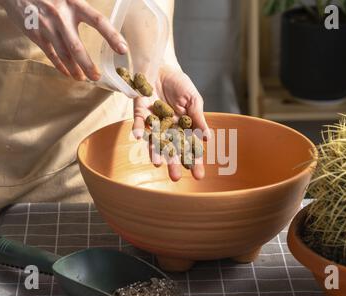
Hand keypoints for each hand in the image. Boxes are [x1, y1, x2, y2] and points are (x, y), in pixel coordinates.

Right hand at [0, 0, 127, 80]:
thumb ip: (82, 9)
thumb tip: (103, 23)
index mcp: (74, 3)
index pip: (98, 21)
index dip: (112, 35)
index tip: (123, 49)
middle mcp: (61, 16)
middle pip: (77, 47)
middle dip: (88, 65)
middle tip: (96, 77)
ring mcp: (46, 27)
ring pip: (64, 54)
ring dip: (75, 69)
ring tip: (83, 78)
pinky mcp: (35, 34)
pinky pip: (50, 54)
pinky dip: (60, 66)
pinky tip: (68, 73)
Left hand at [132, 66, 209, 181]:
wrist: (162, 66)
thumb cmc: (179, 84)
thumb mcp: (193, 100)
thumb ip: (198, 118)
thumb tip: (207, 138)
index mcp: (183, 127)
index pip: (189, 147)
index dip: (194, 161)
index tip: (198, 175)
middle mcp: (167, 128)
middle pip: (171, 149)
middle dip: (173, 163)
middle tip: (176, 178)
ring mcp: (153, 122)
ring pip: (154, 141)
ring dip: (155, 152)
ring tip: (158, 164)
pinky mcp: (140, 112)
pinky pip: (138, 122)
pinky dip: (138, 128)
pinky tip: (139, 136)